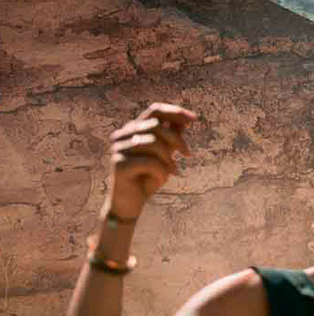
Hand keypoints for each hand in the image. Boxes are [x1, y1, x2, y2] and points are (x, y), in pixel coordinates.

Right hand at [106, 103, 198, 217]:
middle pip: (156, 126)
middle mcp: (121, 135)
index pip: (154, 111)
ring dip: (169, 158)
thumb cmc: (147, 178)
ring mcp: (118, 148)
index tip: (194, 119)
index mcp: (132, 130)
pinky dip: (162, 171)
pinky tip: (162, 179)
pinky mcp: (118, 164)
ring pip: (153, 142)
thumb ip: (171, 139)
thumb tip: (185, 121)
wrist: (130, 203)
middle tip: (188, 155)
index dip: (175, 112)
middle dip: (177, 140)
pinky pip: (149, 161)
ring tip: (173, 171)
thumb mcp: (164, 156)